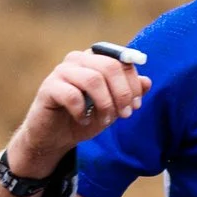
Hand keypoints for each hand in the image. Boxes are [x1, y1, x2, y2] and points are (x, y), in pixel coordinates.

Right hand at [5, 49, 150, 173]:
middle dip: (122, 93)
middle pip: (109, 66)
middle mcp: (78, 59)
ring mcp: (61, 71)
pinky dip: (82, 112)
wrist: (54, 137)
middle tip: (124, 115)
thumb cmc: (84, 117)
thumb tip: (147, 82)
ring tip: (104, 121)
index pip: (122, 61)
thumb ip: (129, 93)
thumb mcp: (112, 107)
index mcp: (95, 59)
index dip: (133, 84)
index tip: (135, 106)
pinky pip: (72, 95)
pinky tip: (82, 120)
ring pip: (92, 79)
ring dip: (104, 104)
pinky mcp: (48, 88)